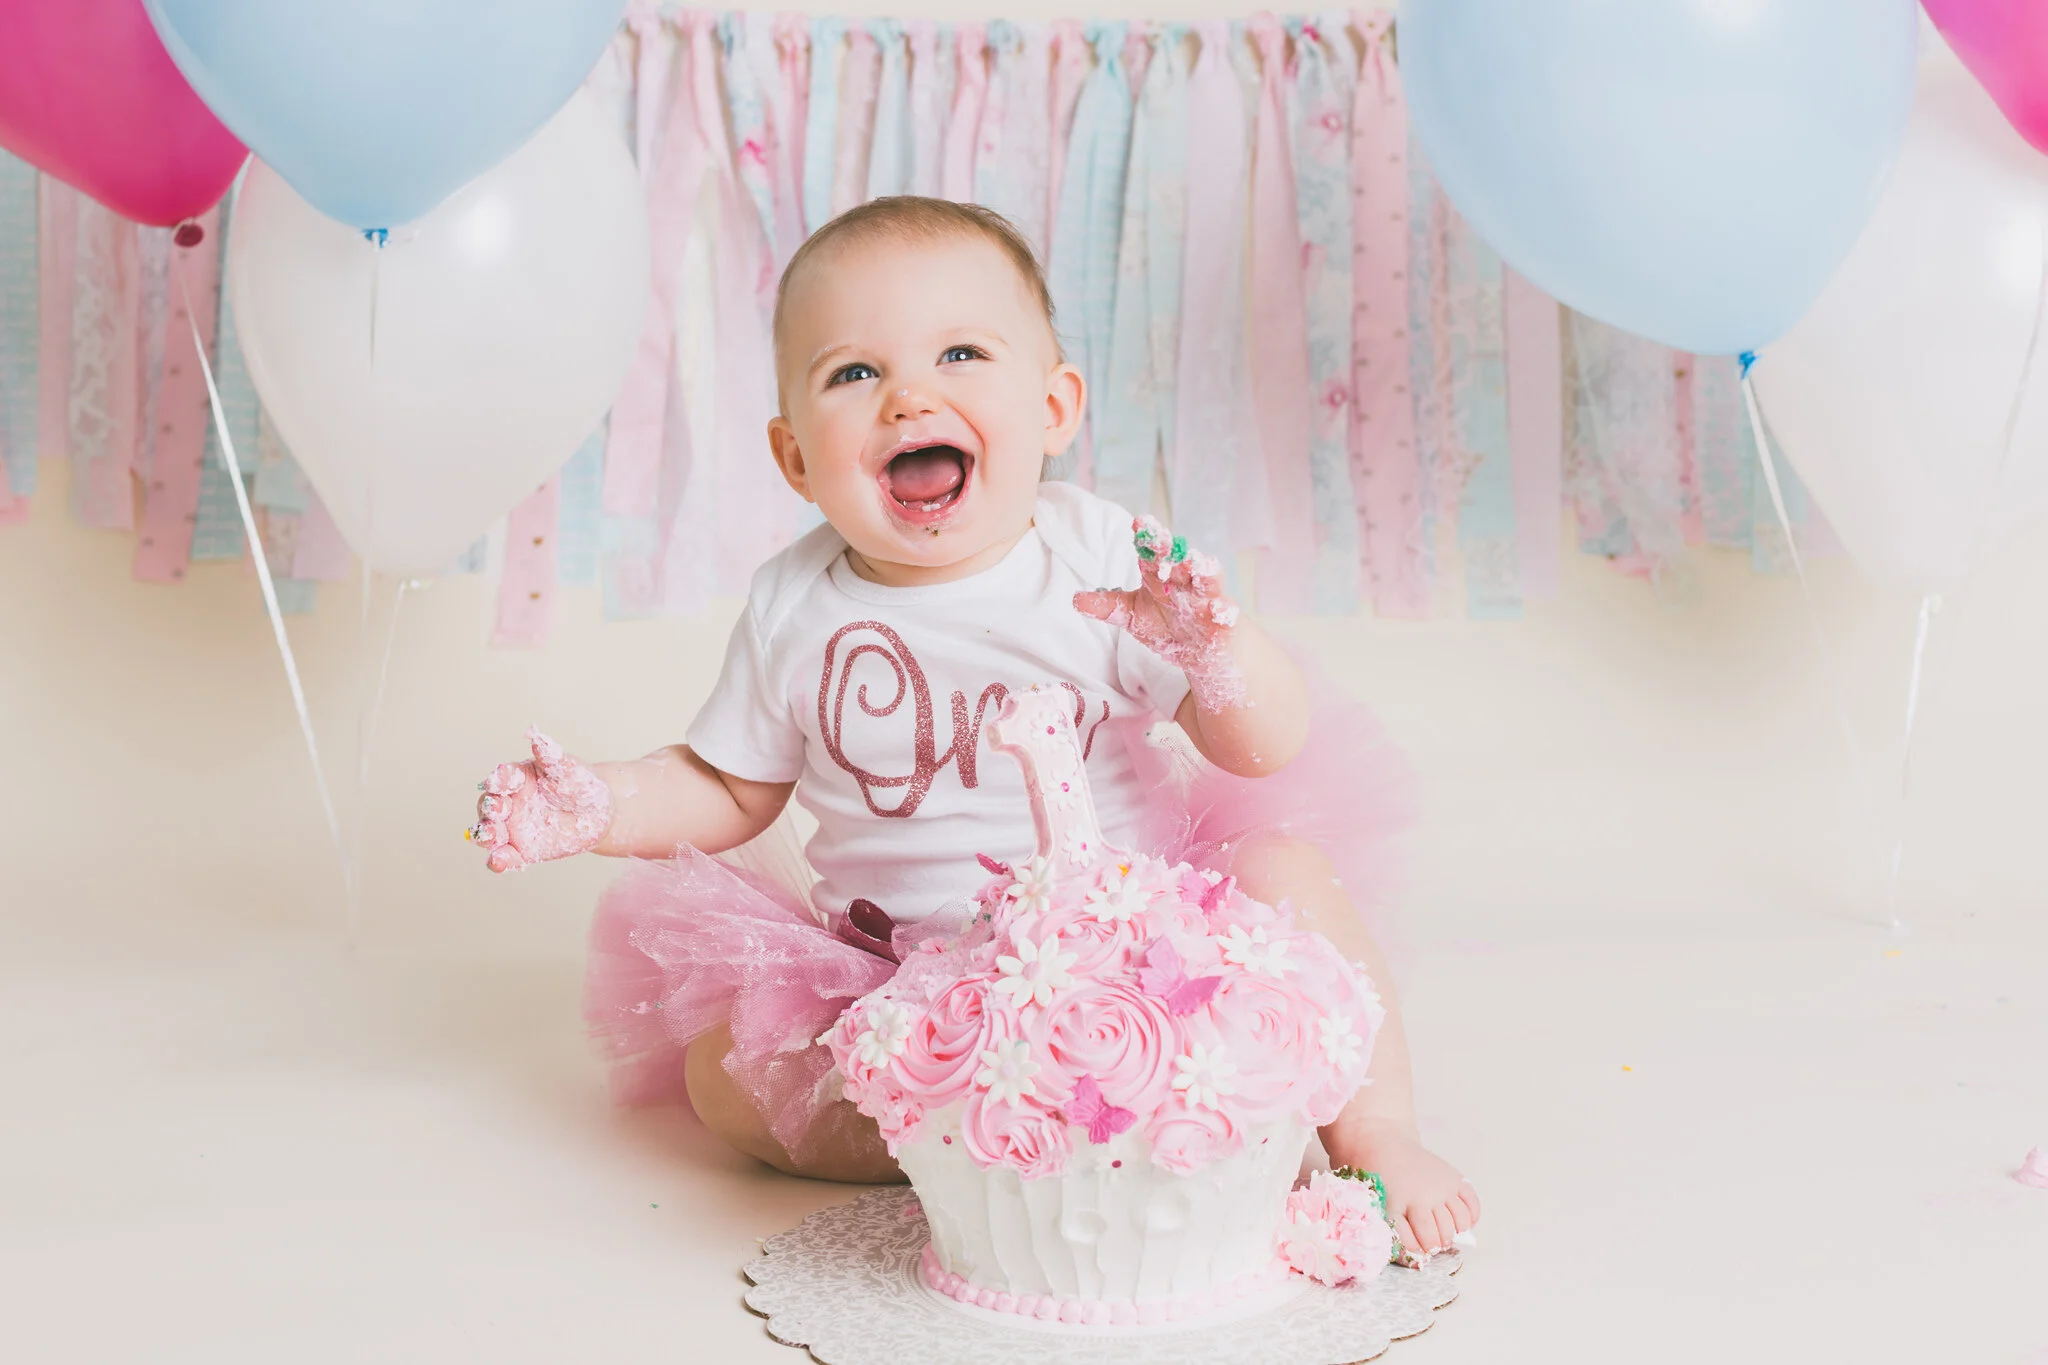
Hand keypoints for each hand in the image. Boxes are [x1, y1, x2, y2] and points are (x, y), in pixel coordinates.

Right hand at [469, 728, 612, 872]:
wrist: (598, 813)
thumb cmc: (578, 783)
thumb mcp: (567, 769)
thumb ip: (550, 755)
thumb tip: (537, 735)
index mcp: (515, 778)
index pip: (501, 778)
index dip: (499, 780)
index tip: (501, 781)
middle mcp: (508, 803)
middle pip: (488, 806)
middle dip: (489, 808)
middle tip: (497, 809)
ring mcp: (512, 828)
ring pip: (490, 833)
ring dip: (485, 835)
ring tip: (491, 836)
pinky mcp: (520, 851)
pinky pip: (505, 857)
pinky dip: (497, 861)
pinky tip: (497, 862)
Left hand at [1074, 516, 1244, 709]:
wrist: (1202, 651)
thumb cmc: (1168, 626)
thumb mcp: (1133, 617)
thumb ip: (1108, 606)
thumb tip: (1075, 599)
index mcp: (1160, 576)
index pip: (1152, 553)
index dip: (1146, 537)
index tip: (1138, 523)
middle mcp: (1184, 582)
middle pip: (1179, 560)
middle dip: (1170, 550)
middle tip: (1159, 538)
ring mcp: (1206, 600)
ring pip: (1206, 580)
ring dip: (1201, 571)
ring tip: (1193, 563)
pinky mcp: (1223, 620)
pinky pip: (1225, 614)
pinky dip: (1222, 611)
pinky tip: (1218, 610)